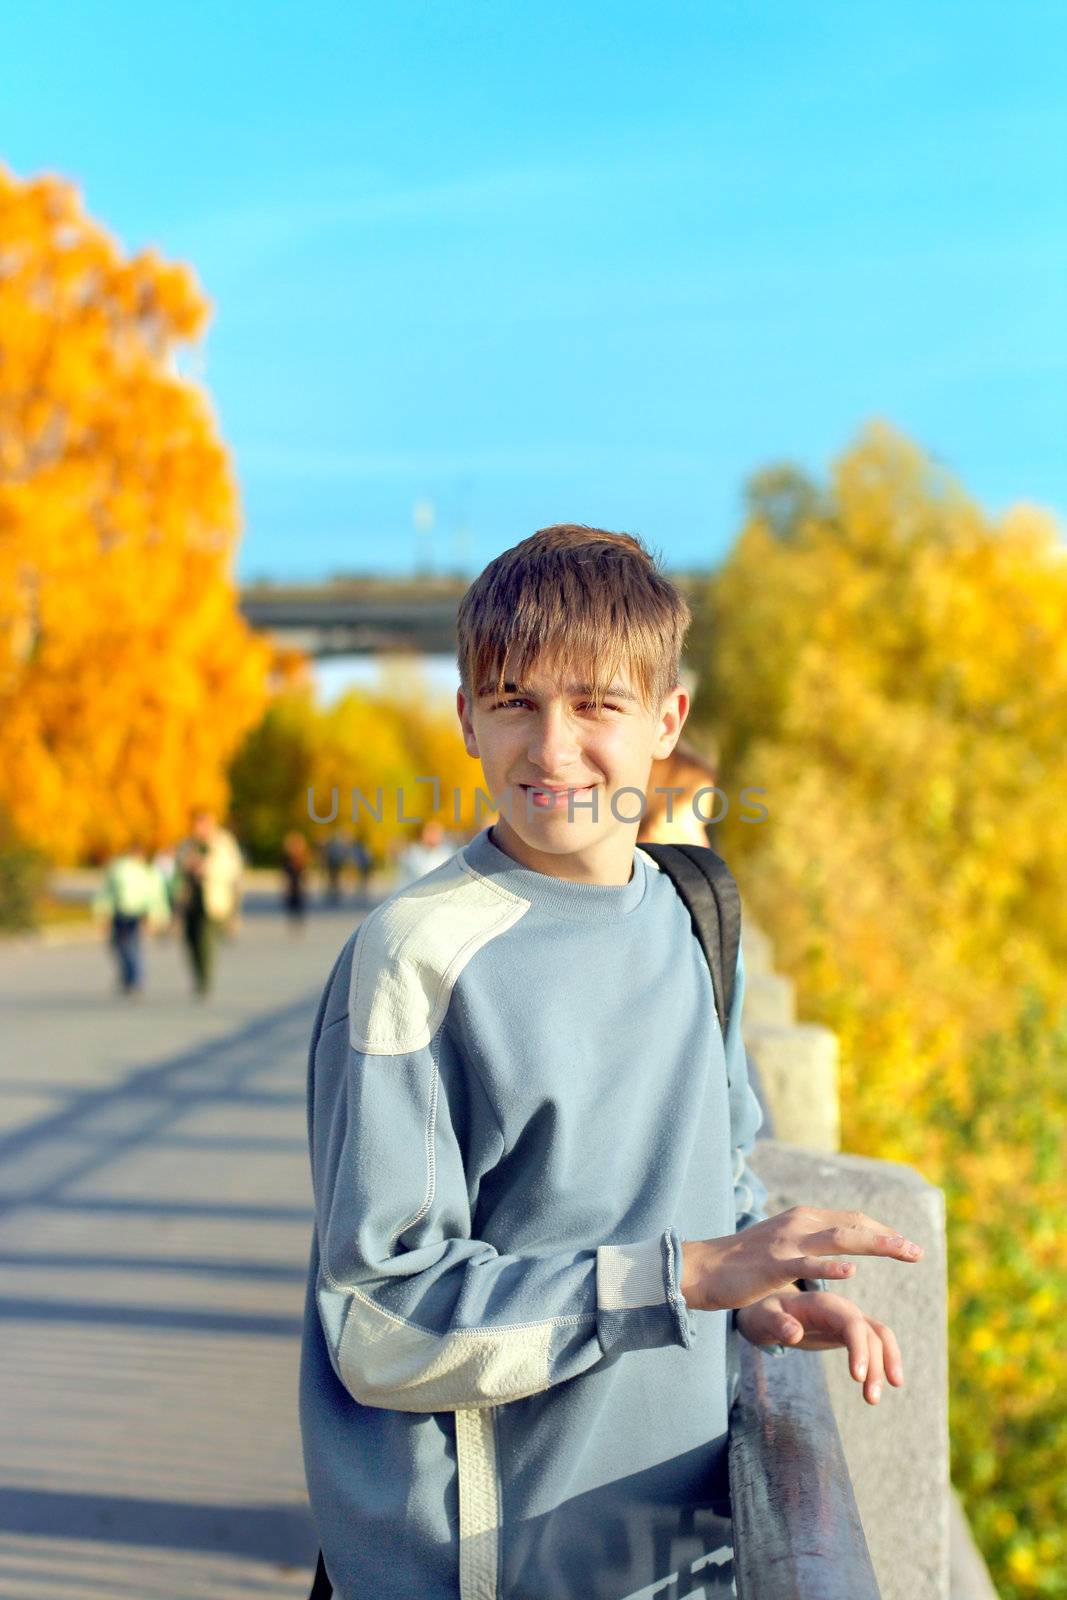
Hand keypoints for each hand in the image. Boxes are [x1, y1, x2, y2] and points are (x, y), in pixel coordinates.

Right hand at [680, 1206, 922, 1311]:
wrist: (703, 1267)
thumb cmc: (743, 1263)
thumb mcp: (782, 1245)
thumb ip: (809, 1245)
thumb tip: (836, 1253)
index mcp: (802, 1219)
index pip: (852, 1219)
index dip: (882, 1231)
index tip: (907, 1246)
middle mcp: (799, 1224)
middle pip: (854, 1225)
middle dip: (889, 1238)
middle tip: (918, 1252)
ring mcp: (786, 1243)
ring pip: (840, 1238)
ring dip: (876, 1244)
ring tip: (903, 1252)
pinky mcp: (773, 1264)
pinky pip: (807, 1265)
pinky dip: (831, 1267)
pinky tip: (852, 1272)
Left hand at [735, 1289, 903, 1406]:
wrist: (770, 1311)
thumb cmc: (766, 1313)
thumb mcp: (764, 1317)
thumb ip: (777, 1323)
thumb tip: (795, 1334)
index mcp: (823, 1302)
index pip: (851, 1322)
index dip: (858, 1348)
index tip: (857, 1377)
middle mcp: (842, 1308)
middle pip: (870, 1333)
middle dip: (875, 1365)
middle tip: (871, 1399)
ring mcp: (849, 1318)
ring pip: (879, 1337)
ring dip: (886, 1365)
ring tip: (875, 1398)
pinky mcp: (851, 1331)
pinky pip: (877, 1343)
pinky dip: (886, 1360)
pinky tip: (889, 1383)